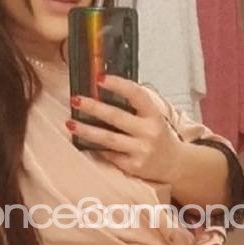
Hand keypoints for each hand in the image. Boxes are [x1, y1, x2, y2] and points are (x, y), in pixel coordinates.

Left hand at [67, 75, 187, 182]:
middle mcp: (149, 132)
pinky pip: (110, 155)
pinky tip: (83, 142)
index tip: (99, 78)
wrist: (174, 164)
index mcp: (154, 115)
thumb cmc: (157, 135)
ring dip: (86, 130)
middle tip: (76, 99)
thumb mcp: (153, 117)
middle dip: (93, 107)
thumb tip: (102, 90)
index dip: (118, 85)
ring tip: (70, 123)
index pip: (136, 95)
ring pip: (108, 139)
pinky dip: (96, 147)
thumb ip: (134, 106)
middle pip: (116, 117)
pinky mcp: (134, 166)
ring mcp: (141, 150)